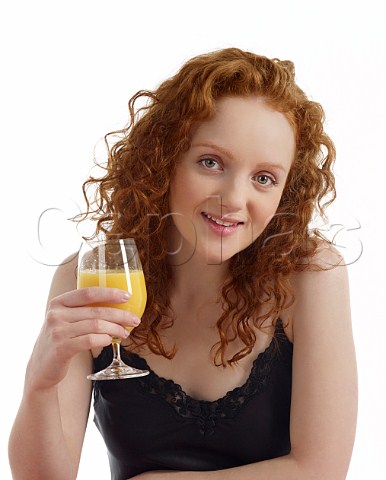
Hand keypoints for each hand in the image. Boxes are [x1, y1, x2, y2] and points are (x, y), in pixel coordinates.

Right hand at [26, 287, 140, 390]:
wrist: (41, 368)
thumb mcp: (65, 320)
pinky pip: (90, 340)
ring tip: (125, 333)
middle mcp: (56, 314)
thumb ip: (83, 310)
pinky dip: (105, 340)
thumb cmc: (60, 340)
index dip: (110, 293)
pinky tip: (111, 341)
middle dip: (120, 314)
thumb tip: (117, 306)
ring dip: (116, 329)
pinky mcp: (61, 348)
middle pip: (96, 310)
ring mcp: (57, 331)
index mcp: (59, 302)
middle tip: (134, 319)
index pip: (88, 293)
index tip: (127, 296)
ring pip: (96, 325)